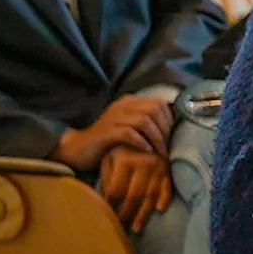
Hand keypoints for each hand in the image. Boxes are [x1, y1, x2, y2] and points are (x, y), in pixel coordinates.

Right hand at [53, 95, 173, 171]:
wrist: (79, 148)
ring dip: (156, 138)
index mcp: (129, 102)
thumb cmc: (109, 140)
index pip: (159, 103)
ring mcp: (113, 117)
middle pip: (154, 109)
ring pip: (144, 121)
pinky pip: (129, 133)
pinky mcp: (107, 131)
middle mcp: (122, 106)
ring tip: (160, 152)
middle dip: (165, 129)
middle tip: (167, 146)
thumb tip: (172, 128)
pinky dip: (141, 142)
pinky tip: (146, 151)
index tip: (172, 136)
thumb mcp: (130, 126)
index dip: (169, 120)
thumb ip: (146, 122)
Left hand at [96, 145, 174, 233]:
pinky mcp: (168, 169)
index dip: (110, 206)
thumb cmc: (121, 147)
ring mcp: (158, 167)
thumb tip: (103, 201)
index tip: (105, 217)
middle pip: (133, 196)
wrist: (145, 130)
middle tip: (120, 229)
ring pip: (150, 195)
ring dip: (143, 214)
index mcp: (124, 160)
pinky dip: (165, 198)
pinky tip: (160, 210)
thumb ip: (106, 177)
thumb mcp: (109, 157)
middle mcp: (142, 163)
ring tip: (136, 228)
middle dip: (126, 215)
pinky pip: (168, 187)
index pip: (116, 189)